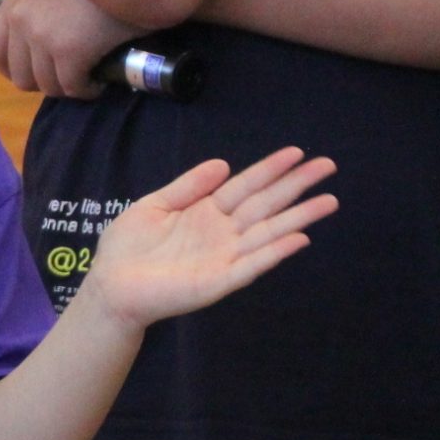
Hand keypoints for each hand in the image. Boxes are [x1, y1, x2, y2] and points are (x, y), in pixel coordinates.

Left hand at [0, 0, 143, 98]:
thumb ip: (40, 6)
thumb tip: (43, 43)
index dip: (12, 69)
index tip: (34, 72)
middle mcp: (20, 16)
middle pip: (19, 75)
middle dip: (44, 82)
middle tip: (66, 77)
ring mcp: (41, 34)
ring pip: (46, 84)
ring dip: (67, 86)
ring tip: (85, 78)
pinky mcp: (68, 50)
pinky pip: (71, 86)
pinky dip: (86, 90)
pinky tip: (98, 83)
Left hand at [80, 146, 336, 329]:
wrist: (110, 287)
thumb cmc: (127, 248)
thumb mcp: (154, 205)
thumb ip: (188, 186)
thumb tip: (224, 164)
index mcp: (206, 211)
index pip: (245, 185)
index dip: (270, 169)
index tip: (297, 152)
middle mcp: (222, 232)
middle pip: (265, 204)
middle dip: (296, 186)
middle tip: (328, 166)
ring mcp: (223, 257)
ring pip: (268, 232)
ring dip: (298, 218)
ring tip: (328, 201)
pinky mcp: (218, 282)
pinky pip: (252, 265)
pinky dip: (275, 252)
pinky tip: (299, 238)